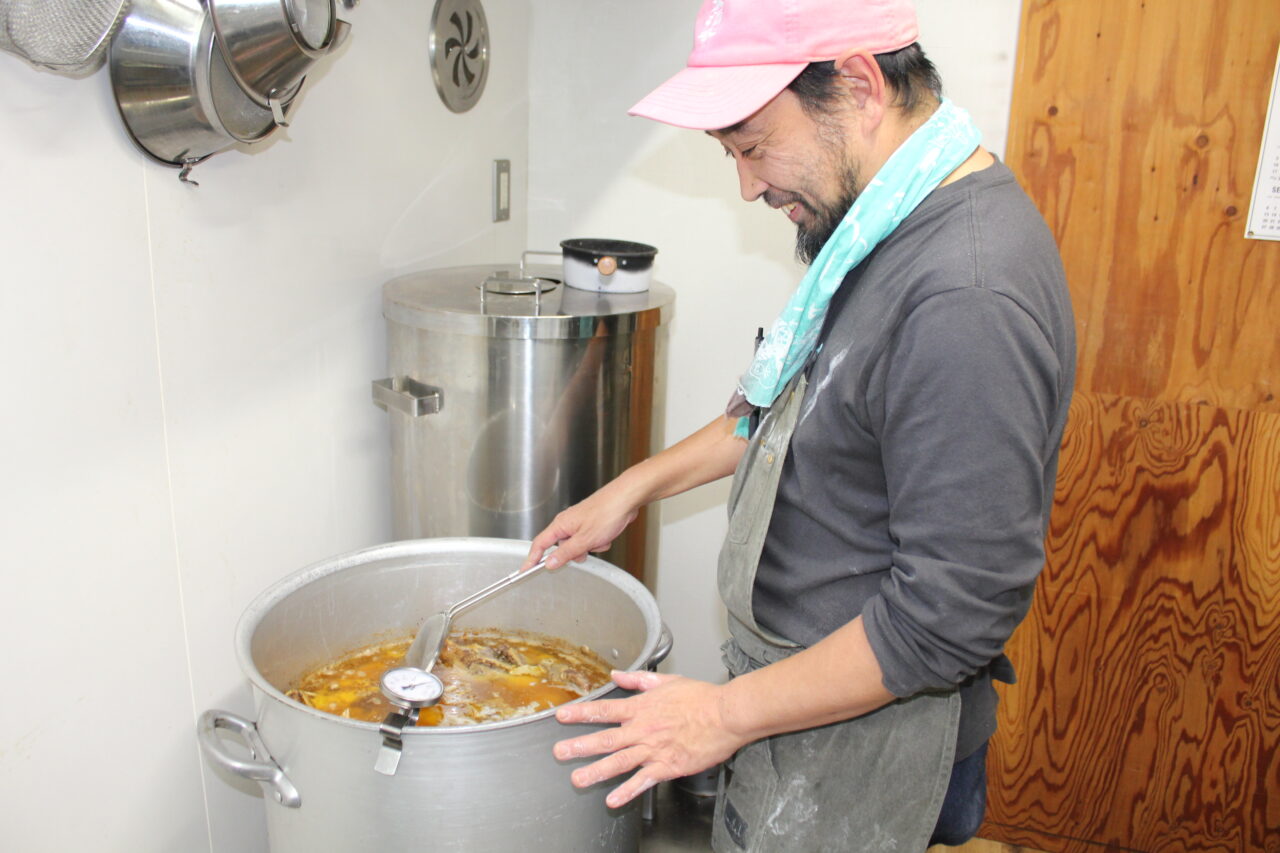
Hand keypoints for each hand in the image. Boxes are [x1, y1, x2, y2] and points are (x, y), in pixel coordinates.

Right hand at [522, 481, 639, 569]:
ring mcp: (580, 523)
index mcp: (561, 524)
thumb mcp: (584, 540)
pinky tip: (607, 534)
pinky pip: (590, 540)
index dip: (532, 559)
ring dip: (590, 547)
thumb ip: (565, 553)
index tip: (526, 570)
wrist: (626, 499)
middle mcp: (568, 522)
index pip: (540, 544)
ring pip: (579, 545)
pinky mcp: (591, 524)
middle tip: (586, 550)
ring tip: (601, 538)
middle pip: (562, 547)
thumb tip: (549, 563)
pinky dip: (599, 541)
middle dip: (575, 553)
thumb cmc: (607, 512)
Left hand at [553, 671, 747, 807]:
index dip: (581, 714)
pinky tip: (613, 799)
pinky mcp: (668, 766)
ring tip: (577, 779)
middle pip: (605, 739)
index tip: (561, 717)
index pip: (604, 710)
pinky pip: (643, 781)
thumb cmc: (701, 697)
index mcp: (641, 708)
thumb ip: (639, 680)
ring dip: (596, 772)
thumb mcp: (667, 681)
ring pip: (619, 762)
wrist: (725, 714)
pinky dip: (627, 791)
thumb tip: (617, 674)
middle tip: (559, 752)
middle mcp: (643, 730)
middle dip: (579, 747)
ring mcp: (654, 750)